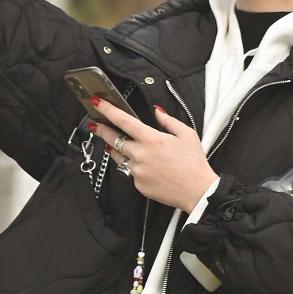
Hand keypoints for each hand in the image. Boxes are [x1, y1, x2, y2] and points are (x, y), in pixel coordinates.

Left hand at [89, 99, 217, 212]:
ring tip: (119, 145)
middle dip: (102, 130)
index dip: (107, 110)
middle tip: (95, 124)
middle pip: (113, 139)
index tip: (96, 103)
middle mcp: (140, 154)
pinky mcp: (138, 184)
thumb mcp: (186, 134)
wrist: (197, 191)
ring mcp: (137, 170)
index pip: (123, 120)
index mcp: (151, 139)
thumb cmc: (194, 163)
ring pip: (119, 157)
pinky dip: (134, 166)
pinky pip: (130, 172)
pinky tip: (146, 166)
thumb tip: (157, 111)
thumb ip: (168, 120)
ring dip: (117, 149)